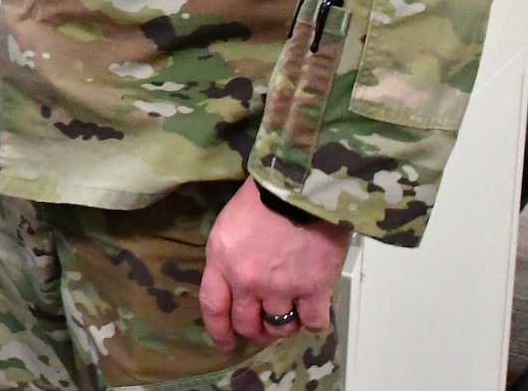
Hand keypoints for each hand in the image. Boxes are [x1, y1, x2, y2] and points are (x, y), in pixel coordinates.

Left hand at [200, 180, 349, 349]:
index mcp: (222, 261)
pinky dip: (313, 321)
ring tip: (289, 315)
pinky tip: (313, 310)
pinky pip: (313, 322)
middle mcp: (247, 281)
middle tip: (261, 329)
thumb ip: (227, 257)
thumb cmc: (262, 197)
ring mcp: (281, 288)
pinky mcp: (314, 288)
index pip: (213, 307)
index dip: (218, 330)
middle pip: (246, 323)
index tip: (225, 341)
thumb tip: (234, 281)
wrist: (299, 186)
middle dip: (253, 331)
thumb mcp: (228, 225)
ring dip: (283, 326)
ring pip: (279, 327)